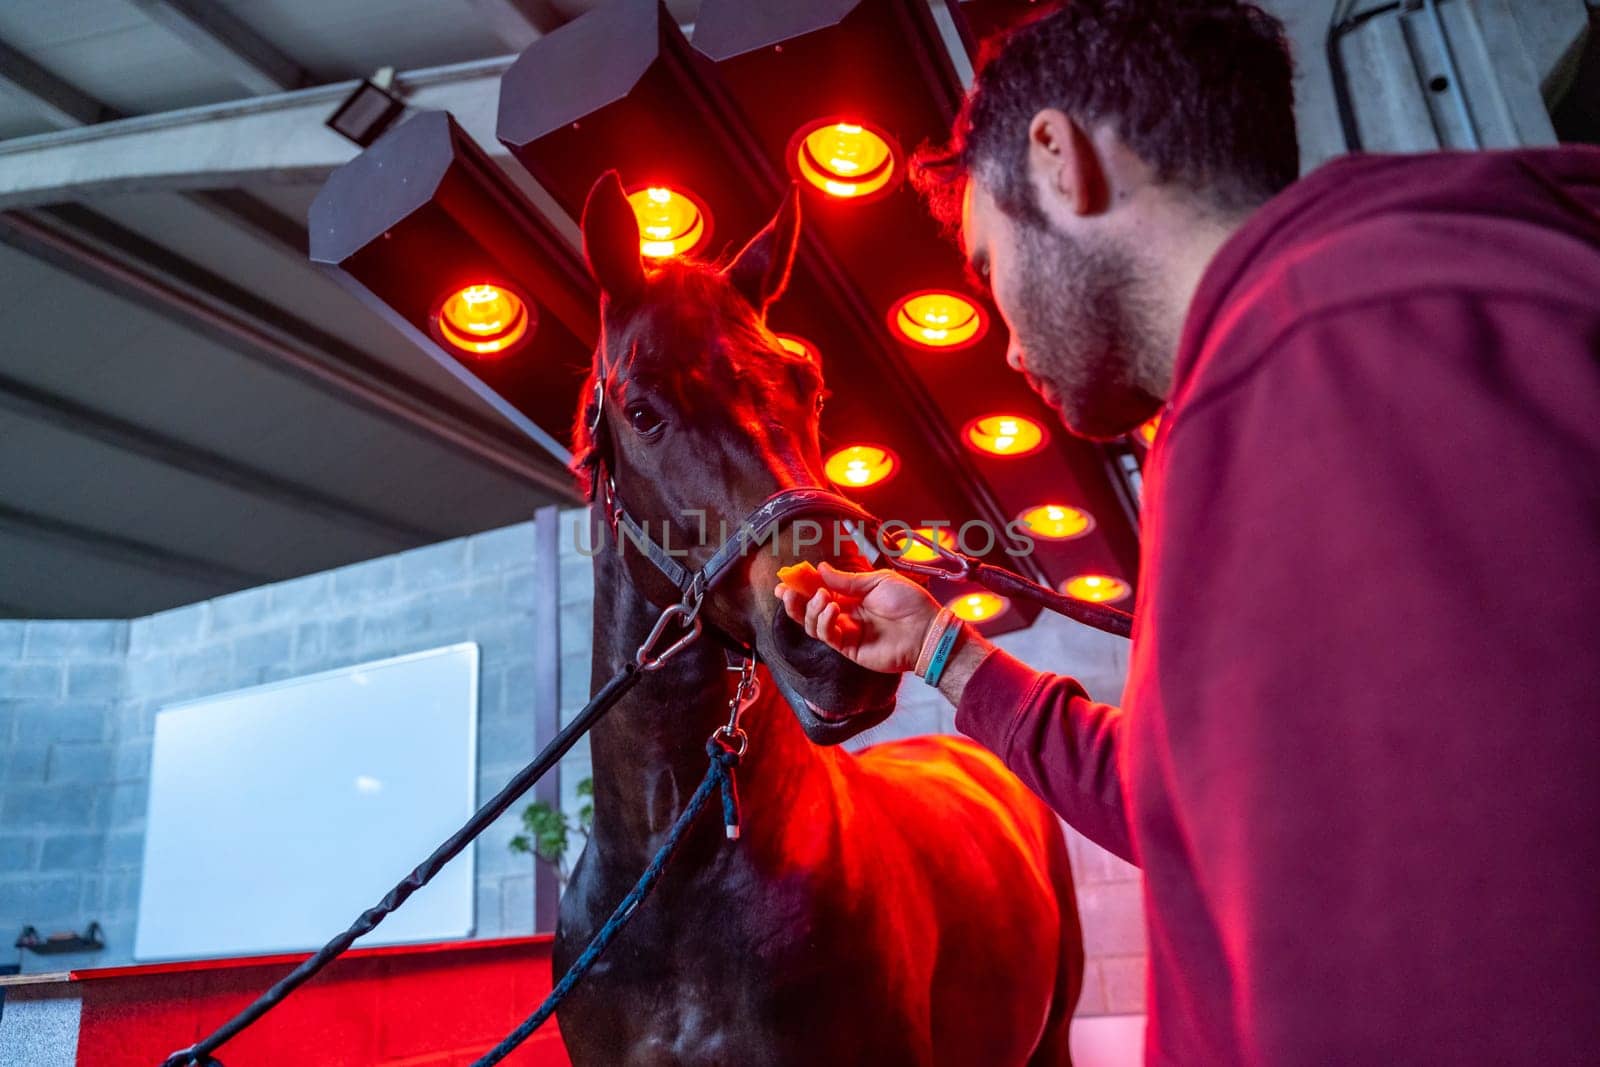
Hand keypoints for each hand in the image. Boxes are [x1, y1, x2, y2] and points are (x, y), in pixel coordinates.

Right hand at [774, 562, 938, 674]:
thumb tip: (820, 568)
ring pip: (813, 625)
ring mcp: (846, 632)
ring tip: (823, 597)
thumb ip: (847, 580)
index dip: (801, 587)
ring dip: (811, 610)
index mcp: (852, 597)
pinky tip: (832, 609)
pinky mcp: (849, 648)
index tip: (786, 579)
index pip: (819, 591)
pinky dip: (824, 621)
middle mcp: (845, 615)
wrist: (926, 629)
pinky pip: (827, 636)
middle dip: (795, 602)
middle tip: (786, 591)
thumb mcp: (877, 581)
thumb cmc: (909, 602)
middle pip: (809, 611)